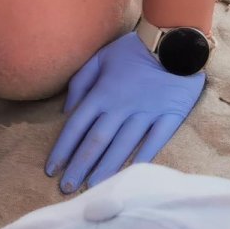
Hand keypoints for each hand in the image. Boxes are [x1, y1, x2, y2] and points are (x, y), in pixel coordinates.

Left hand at [46, 32, 204, 192]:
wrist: (176, 40)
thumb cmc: (136, 48)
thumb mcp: (101, 57)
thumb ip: (80, 82)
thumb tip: (67, 111)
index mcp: (103, 93)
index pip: (76, 126)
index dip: (62, 149)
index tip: (52, 169)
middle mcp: (121, 107)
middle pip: (96, 142)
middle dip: (80, 167)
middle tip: (67, 188)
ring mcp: (147, 113)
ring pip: (122, 146)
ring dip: (105, 168)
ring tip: (93, 187)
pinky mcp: (170, 115)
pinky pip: (154, 141)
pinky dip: (142, 158)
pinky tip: (130, 173)